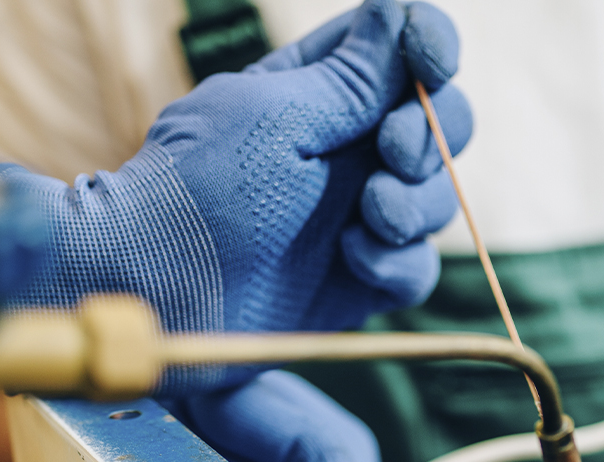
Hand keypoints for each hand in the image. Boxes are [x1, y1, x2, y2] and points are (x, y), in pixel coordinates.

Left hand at [0, 0, 471, 392]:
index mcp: (321, 88)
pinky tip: (355, 259)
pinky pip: (418, 267)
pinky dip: (399, 262)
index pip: (403, 49)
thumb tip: (403, 10)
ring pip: (439, 197)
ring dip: (416, 203)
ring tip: (372, 215)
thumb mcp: (276, 117)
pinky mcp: (365, 279)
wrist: (161, 291)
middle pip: (442, 122)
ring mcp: (361, 215)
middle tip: (392, 153)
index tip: (432, 64)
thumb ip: (352, 77)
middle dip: (430, 136)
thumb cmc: (200, 188)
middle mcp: (349, 148)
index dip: (431, 48)